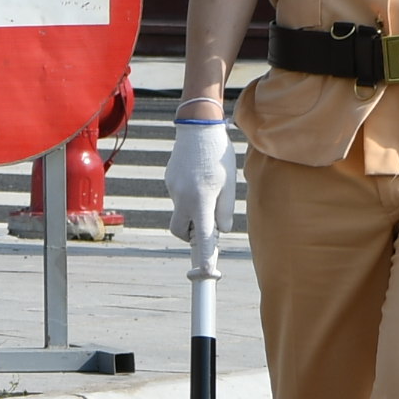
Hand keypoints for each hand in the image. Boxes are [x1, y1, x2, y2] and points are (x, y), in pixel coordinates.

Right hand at [165, 115, 236, 255]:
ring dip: (194, 209)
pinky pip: (180, 196)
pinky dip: (190, 195)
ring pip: (182, 211)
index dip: (204, 256)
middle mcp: (182, 197)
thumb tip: (220, 230)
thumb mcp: (229, 184)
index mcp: (201, 200)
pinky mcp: (169, 180)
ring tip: (208, 185)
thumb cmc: (219, 155)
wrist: (198, 126)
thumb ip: (225, 210)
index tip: (204, 271)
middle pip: (180, 231)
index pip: (203, 236)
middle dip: (191, 235)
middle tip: (207, 222)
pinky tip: (199, 175)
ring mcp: (172, 189)